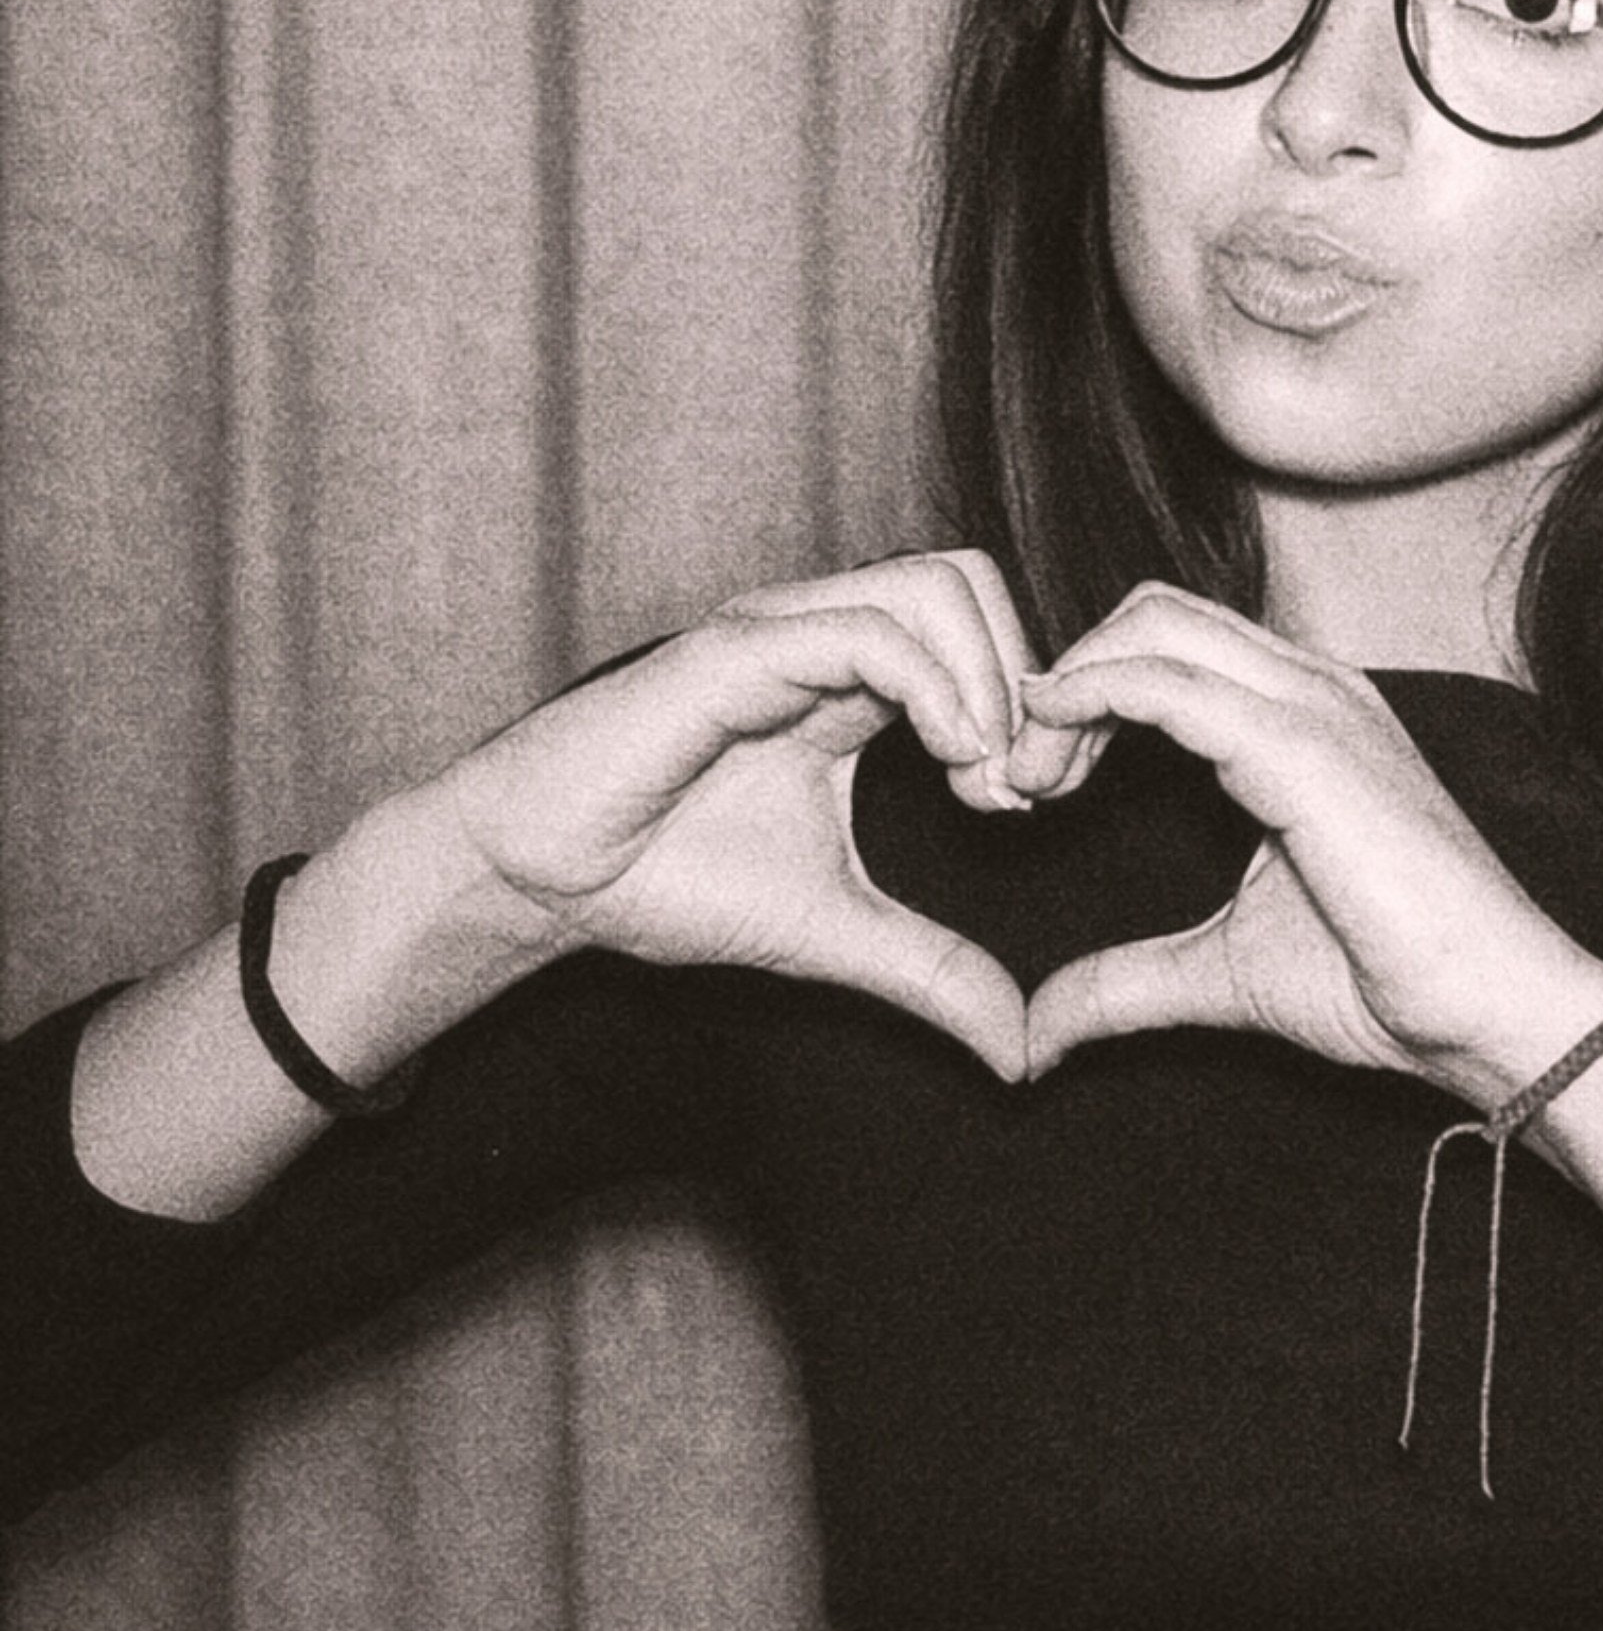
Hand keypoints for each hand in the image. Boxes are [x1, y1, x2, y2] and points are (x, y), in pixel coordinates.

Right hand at [425, 552, 1070, 1080]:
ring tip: (982, 777)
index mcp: (849, 681)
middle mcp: (822, 637)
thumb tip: (1019, 1050)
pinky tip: (950, 760)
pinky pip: (865, 633)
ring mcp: (780, 634)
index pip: (976, 629)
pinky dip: (935, 686)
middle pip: (968, 580)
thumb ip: (931, 973)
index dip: (1027, 703)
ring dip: (988, 676)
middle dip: (1023, 675)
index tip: (1031, 802)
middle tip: (1017, 785)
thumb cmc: (668, 879)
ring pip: (932, 584)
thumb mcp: (835, 932)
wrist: (543, 882)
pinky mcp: (735, 652)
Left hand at [1017, 585, 1602, 1099]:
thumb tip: (1035, 1032)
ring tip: (1025, 782)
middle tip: (1018, 783)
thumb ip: (1126, 983)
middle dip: (1065, 681)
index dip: (1083, 695)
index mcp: (1300, 716)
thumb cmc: (1385, 982)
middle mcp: (1309, 687)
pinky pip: (1170, 685)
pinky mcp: (1305, 747)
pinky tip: (1049, 762)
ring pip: (1151, 629)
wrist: (1490, 1013)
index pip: (1165, 645)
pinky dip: (1091, 702)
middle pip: (1149, 614)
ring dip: (1067, 692)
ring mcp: (1313, 706)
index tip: (1028, 785)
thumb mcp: (1220, 974)